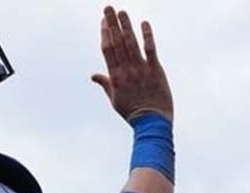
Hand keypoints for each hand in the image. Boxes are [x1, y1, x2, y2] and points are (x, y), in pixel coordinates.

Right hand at [91, 6, 172, 121]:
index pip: (107, 50)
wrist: (152, 123)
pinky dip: (147, 36)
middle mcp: (126, 71)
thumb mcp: (115, 100)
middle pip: (117, 42)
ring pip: (131, 43)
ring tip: (122, 12)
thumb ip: (105, 84)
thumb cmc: (133, 113)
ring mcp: (141, 70)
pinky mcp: (156, 71)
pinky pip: (151, 50)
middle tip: (108, 8)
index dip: (104, 34)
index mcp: (115, 77)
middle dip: (112, 23)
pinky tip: (144, 23)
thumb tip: (93, 76)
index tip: (103, 21)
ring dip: (126, 26)